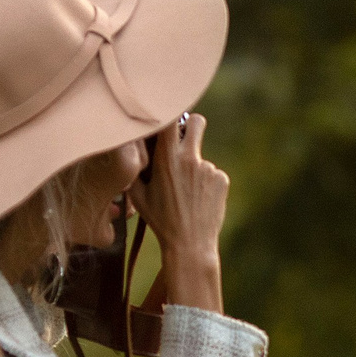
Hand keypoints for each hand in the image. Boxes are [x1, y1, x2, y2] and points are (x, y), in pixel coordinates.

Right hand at [133, 113, 227, 311]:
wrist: (190, 243)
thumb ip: (136, 169)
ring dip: (194, 169)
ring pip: (201, 158)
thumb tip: (133, 149)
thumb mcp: (138, 196)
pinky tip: (198, 201)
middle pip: (197, 122)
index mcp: (168, 159)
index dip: (169, 113)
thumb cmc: (160, 220)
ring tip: (186, 195)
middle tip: (185, 137)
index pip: (170, 120)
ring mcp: (209, 168)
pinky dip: (206, 184)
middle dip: (191, 125)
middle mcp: (191, 159)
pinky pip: (212, 174)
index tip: (165, 115)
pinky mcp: (222, 179)